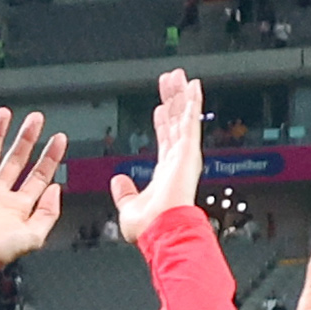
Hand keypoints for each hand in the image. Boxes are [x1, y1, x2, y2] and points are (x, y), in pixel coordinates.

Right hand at [0, 112, 67, 275]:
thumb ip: (48, 214)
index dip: (50, 157)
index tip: (59, 139)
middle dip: (27, 138)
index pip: (38, 176)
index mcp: (17, 208)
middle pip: (16, 160)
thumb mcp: (32, 239)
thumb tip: (56, 189)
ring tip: (6, 114)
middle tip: (36, 119)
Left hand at [104, 69, 204, 239]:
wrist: (161, 232)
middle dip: (173, 101)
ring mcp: (185, 155)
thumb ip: (124, 192)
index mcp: (166, 172)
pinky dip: (193, 103)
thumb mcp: (129, 206)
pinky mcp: (188, 152)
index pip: (165, 139)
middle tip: (171, 82)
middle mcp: (178, 161)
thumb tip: (117, 180)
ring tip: (180, 77)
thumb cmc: (149, 228)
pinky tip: (193, 87)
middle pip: (176, 122)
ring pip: (184, 117)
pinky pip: (191, 122)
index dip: (163, 121)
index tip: (160, 107)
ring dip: (182, 96)